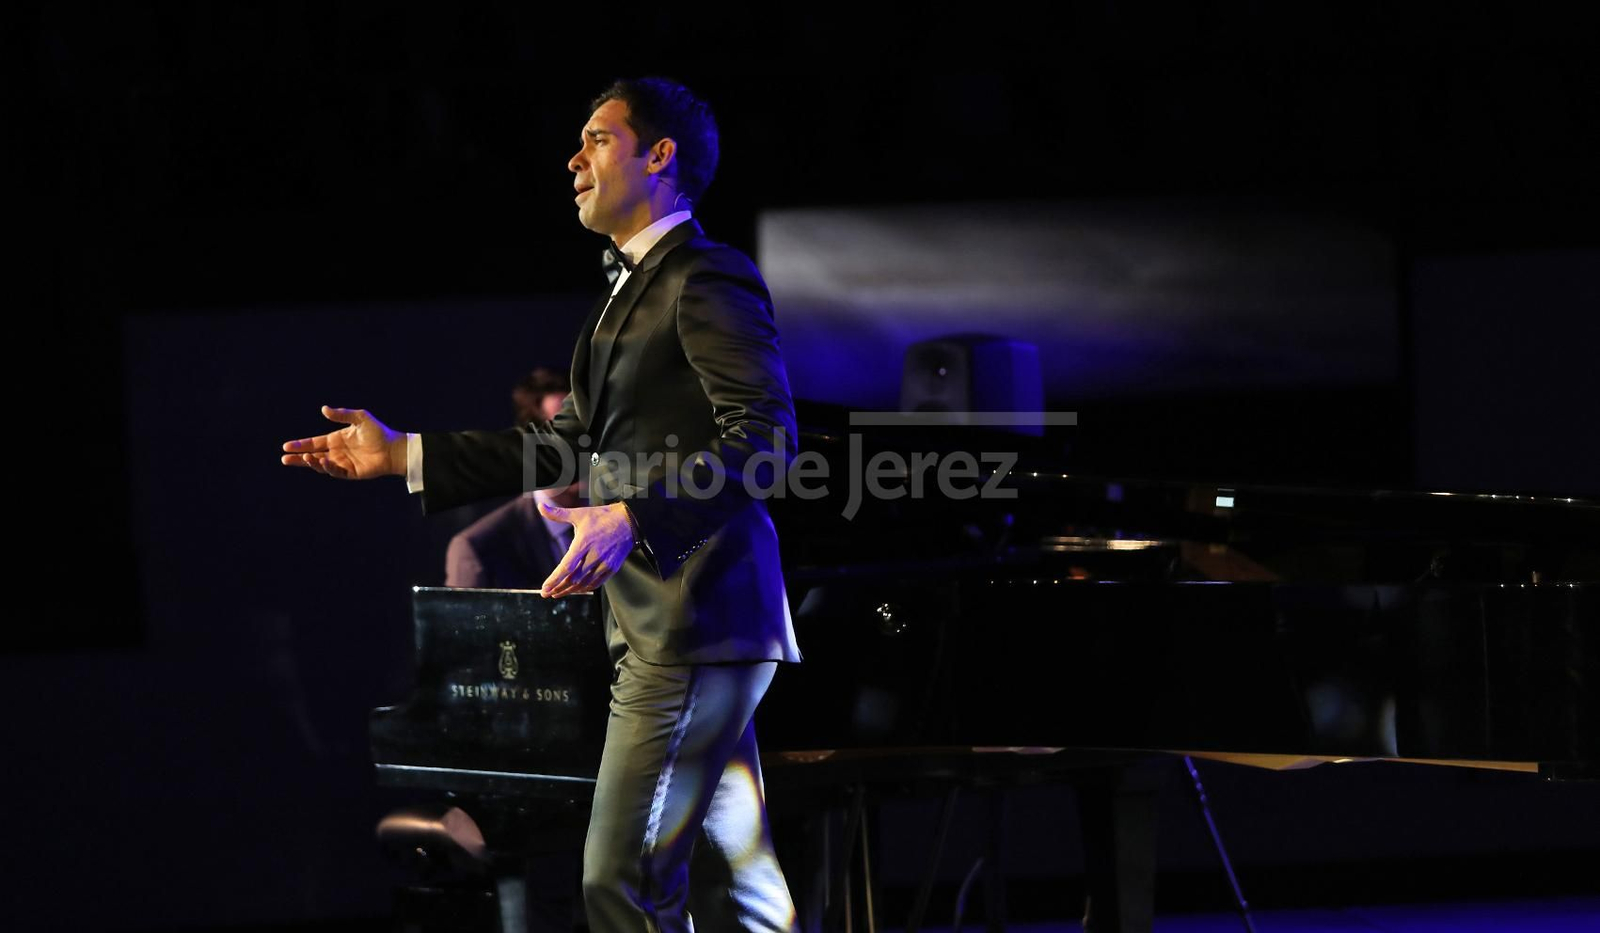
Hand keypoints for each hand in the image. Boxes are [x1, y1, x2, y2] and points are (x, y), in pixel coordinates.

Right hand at [281, 406, 406, 478]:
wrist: (394, 448)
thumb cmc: (379, 432)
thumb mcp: (360, 418)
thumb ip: (342, 414)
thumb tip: (323, 409)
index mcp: (336, 440)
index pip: (314, 443)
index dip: (300, 445)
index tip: (286, 446)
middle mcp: (337, 452)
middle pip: (313, 456)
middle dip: (298, 458)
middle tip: (284, 458)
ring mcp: (343, 463)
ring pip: (321, 465)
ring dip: (312, 462)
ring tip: (304, 457)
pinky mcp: (351, 473)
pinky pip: (336, 472)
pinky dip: (328, 468)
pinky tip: (323, 461)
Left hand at [538, 501, 636, 597]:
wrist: (628, 521)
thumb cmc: (602, 517)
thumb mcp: (579, 514)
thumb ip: (558, 513)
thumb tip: (540, 506)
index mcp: (584, 543)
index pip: (567, 566)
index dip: (554, 579)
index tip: (544, 589)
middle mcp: (594, 555)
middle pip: (574, 578)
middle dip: (559, 588)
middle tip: (547, 593)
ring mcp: (604, 563)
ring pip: (584, 583)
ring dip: (570, 590)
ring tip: (557, 593)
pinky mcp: (612, 567)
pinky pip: (596, 583)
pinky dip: (585, 588)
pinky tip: (576, 589)